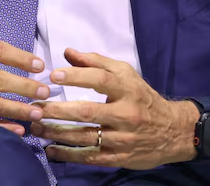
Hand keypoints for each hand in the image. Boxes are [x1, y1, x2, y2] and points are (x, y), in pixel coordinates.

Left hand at [29, 48, 199, 168]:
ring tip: (35, 127)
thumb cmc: (143, 97)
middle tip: (35, 107)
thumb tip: (68, 52)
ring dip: (57, 132)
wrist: (174, 131)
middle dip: (58, 110)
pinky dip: (68, 154)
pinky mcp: (119, 157)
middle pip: (87, 111)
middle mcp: (126, 113)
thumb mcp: (126, 74)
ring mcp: (122, 138)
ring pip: (85, 136)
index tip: (53, 76)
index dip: (77, 77)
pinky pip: (90, 156)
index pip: (101, 80)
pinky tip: (51, 150)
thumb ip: (96, 62)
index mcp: (128, 89)